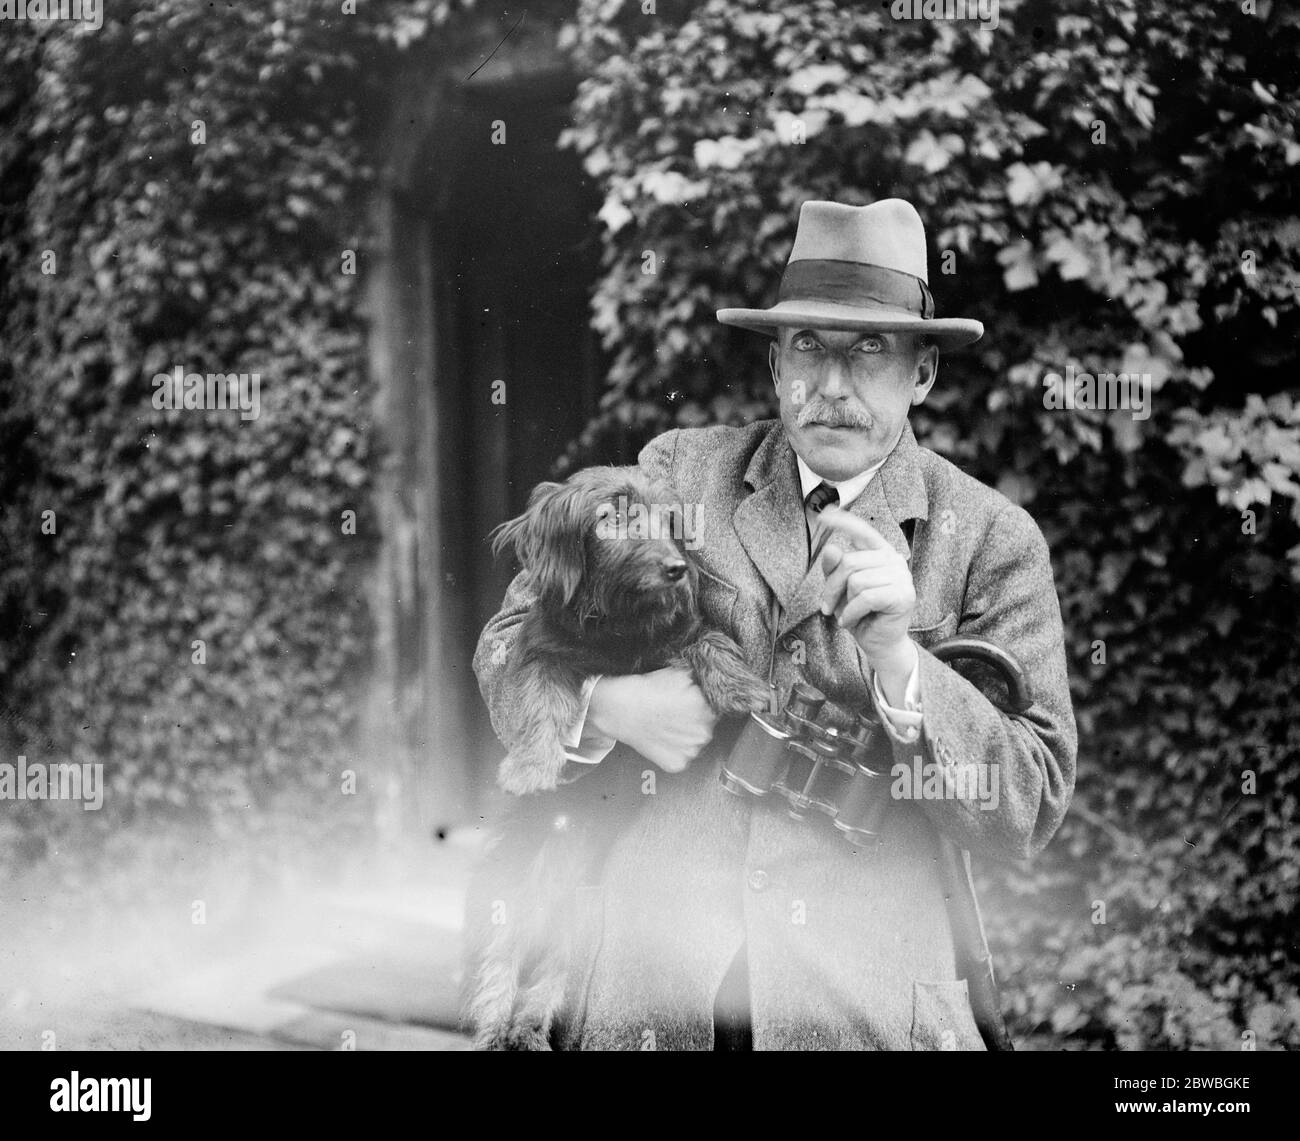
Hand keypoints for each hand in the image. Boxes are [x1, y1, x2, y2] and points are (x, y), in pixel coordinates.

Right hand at [586, 668, 717, 772]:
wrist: (619, 709)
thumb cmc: (647, 690)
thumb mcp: (680, 674)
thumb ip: (701, 682)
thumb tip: (713, 683)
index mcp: (708, 708)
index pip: (717, 706)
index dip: (703, 703)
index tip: (689, 702)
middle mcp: (704, 732)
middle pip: (707, 725)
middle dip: (695, 719)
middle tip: (676, 712)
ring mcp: (691, 751)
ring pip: (695, 741)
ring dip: (686, 735)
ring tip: (667, 725)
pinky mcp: (678, 764)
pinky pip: (683, 755)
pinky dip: (674, 748)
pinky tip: (662, 737)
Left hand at [818, 506, 917, 702]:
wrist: (878, 644)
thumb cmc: (860, 614)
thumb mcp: (841, 589)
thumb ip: (835, 568)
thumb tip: (831, 548)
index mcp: (880, 553)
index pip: (862, 531)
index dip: (843, 522)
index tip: (823, 515)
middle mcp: (894, 559)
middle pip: (849, 563)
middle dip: (831, 587)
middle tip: (827, 607)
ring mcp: (902, 576)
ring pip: (856, 580)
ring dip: (843, 603)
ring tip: (846, 615)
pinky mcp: (904, 595)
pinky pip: (866, 597)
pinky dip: (852, 612)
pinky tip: (851, 622)